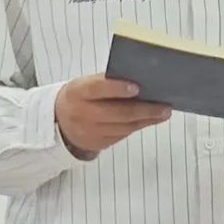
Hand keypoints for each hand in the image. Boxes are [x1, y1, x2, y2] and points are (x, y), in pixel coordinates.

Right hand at [54, 75, 170, 157]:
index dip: (117, 88)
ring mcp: (90, 132)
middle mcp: (83, 114)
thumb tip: (139, 80)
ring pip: (124, 126)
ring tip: (164, 112)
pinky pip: (122, 134)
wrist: (59, 120)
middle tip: (164, 106)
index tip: (137, 87)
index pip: (98, 89)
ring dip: (147, 120)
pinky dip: (138, 126)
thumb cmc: (80, 95)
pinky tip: (150, 119)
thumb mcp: (85, 83)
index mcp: (78, 92)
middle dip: (144, 110)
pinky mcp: (98, 143)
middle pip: (117, 113)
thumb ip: (107, 81)